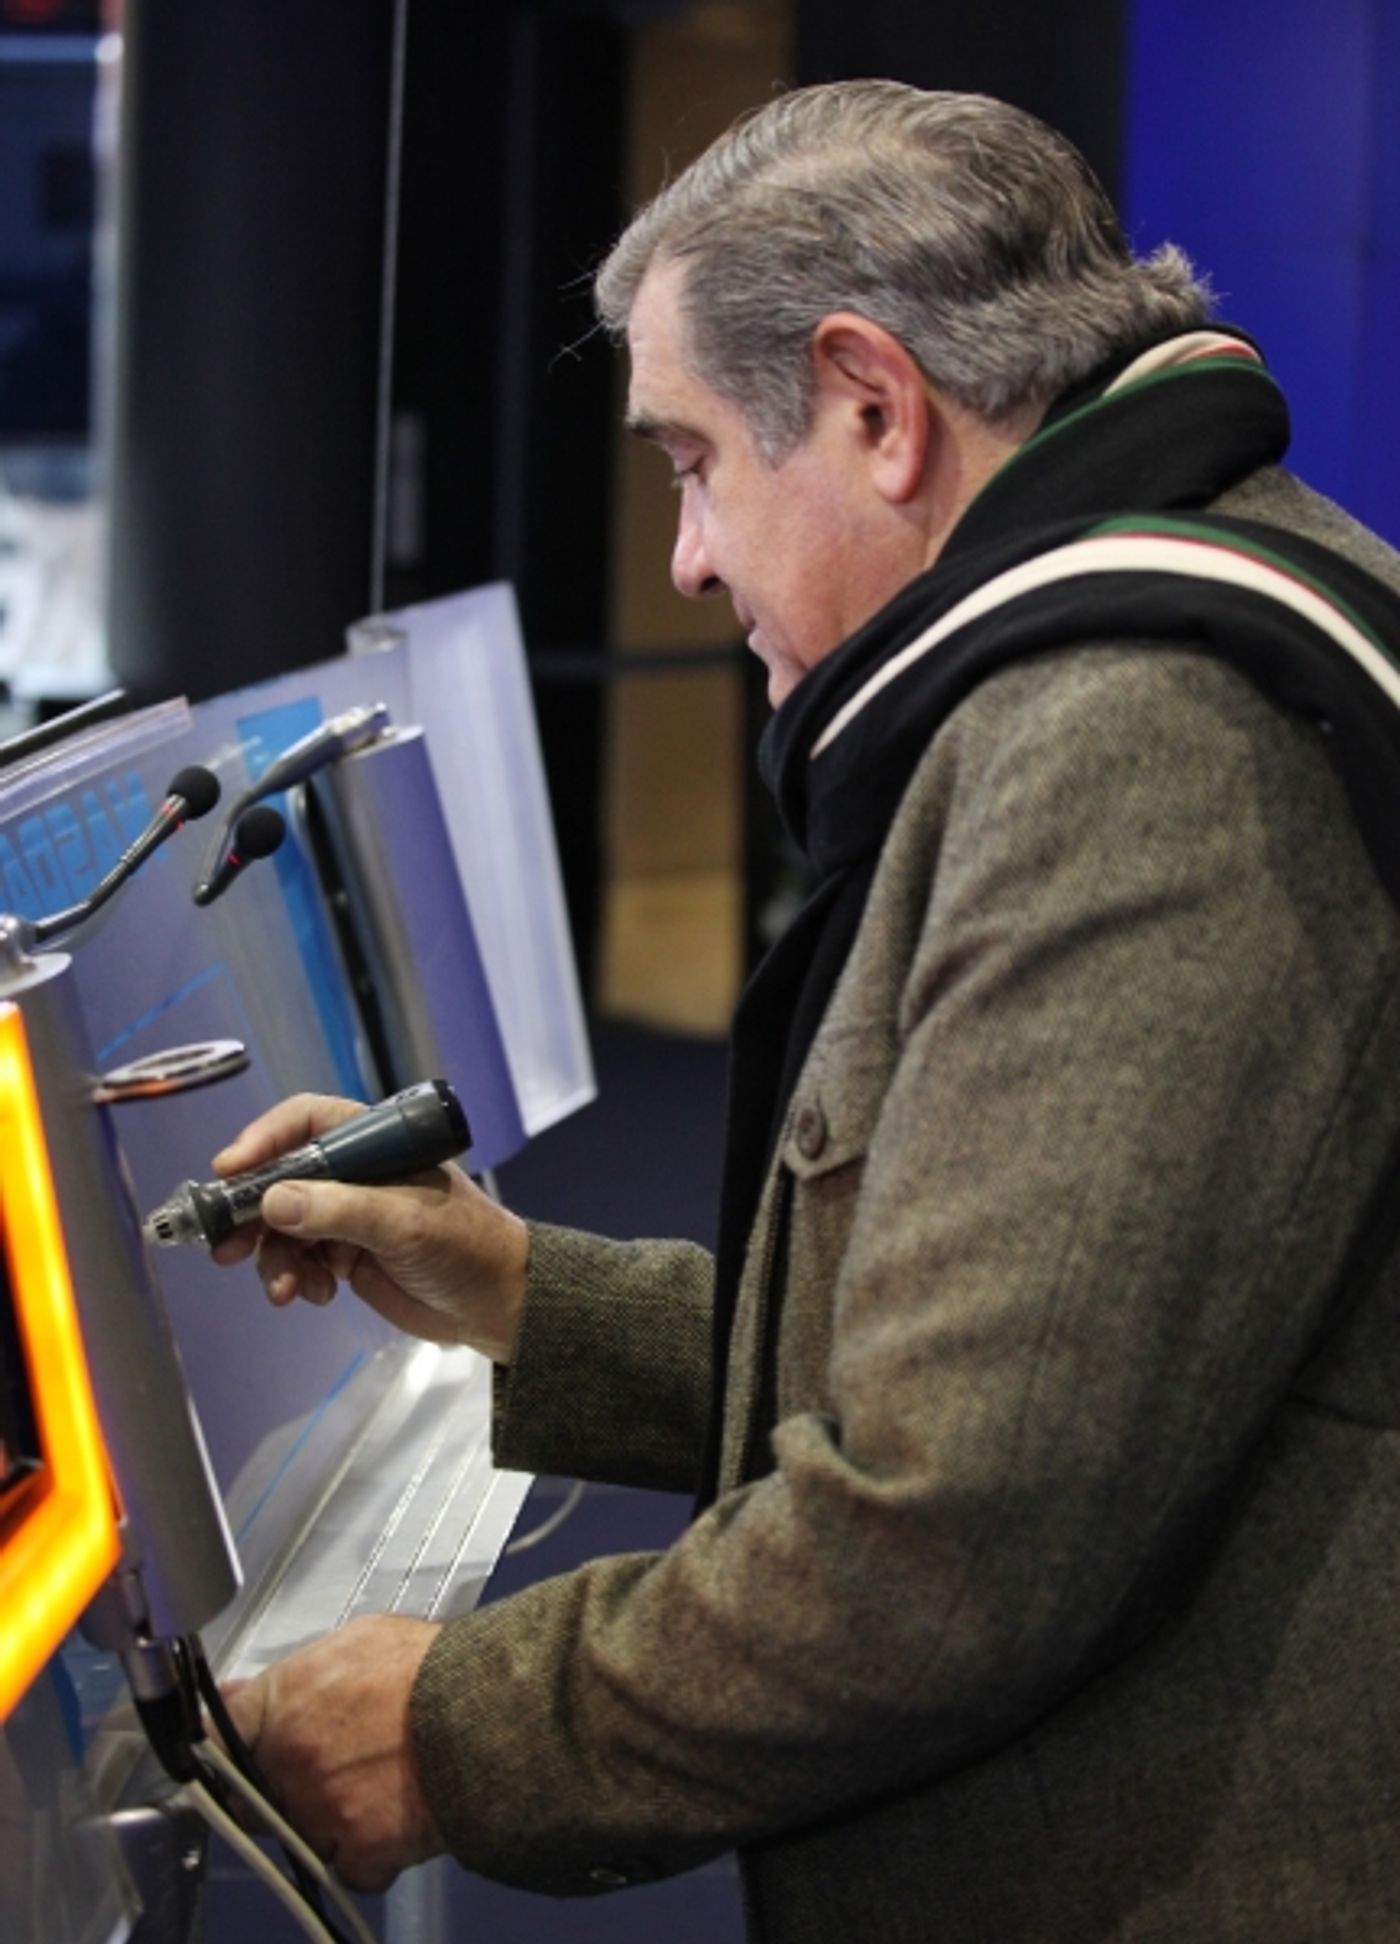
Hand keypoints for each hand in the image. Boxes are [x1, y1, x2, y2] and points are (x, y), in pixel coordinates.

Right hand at [210, 1093, 527, 1363]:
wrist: (499, 1305)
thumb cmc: (468, 1247)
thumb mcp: (404, 1225)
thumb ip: (339, 1210)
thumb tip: (274, 1201)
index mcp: (377, 1144)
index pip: (307, 1123)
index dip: (264, 1140)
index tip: (229, 1170)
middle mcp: (357, 1173)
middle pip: (283, 1178)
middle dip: (252, 1213)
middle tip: (226, 1245)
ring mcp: (349, 1215)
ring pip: (285, 1227)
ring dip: (275, 1258)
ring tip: (286, 1290)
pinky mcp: (347, 1255)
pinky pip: (300, 1259)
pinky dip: (296, 1278)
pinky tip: (317, 1295)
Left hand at [222, 1615, 443, 1893]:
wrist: (486, 1710)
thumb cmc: (427, 1667)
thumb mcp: (355, 1641)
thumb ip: (294, 1674)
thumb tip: (249, 1693)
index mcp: (281, 1704)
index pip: (216, 1736)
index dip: (220, 1749)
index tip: (226, 1758)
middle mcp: (288, 1762)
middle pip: (252, 1797)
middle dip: (275, 1790)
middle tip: (322, 1771)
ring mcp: (320, 1812)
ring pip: (301, 1834)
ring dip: (326, 1822)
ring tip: (375, 1787)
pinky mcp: (359, 1854)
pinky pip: (348, 1869)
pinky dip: (369, 1854)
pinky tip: (396, 1817)